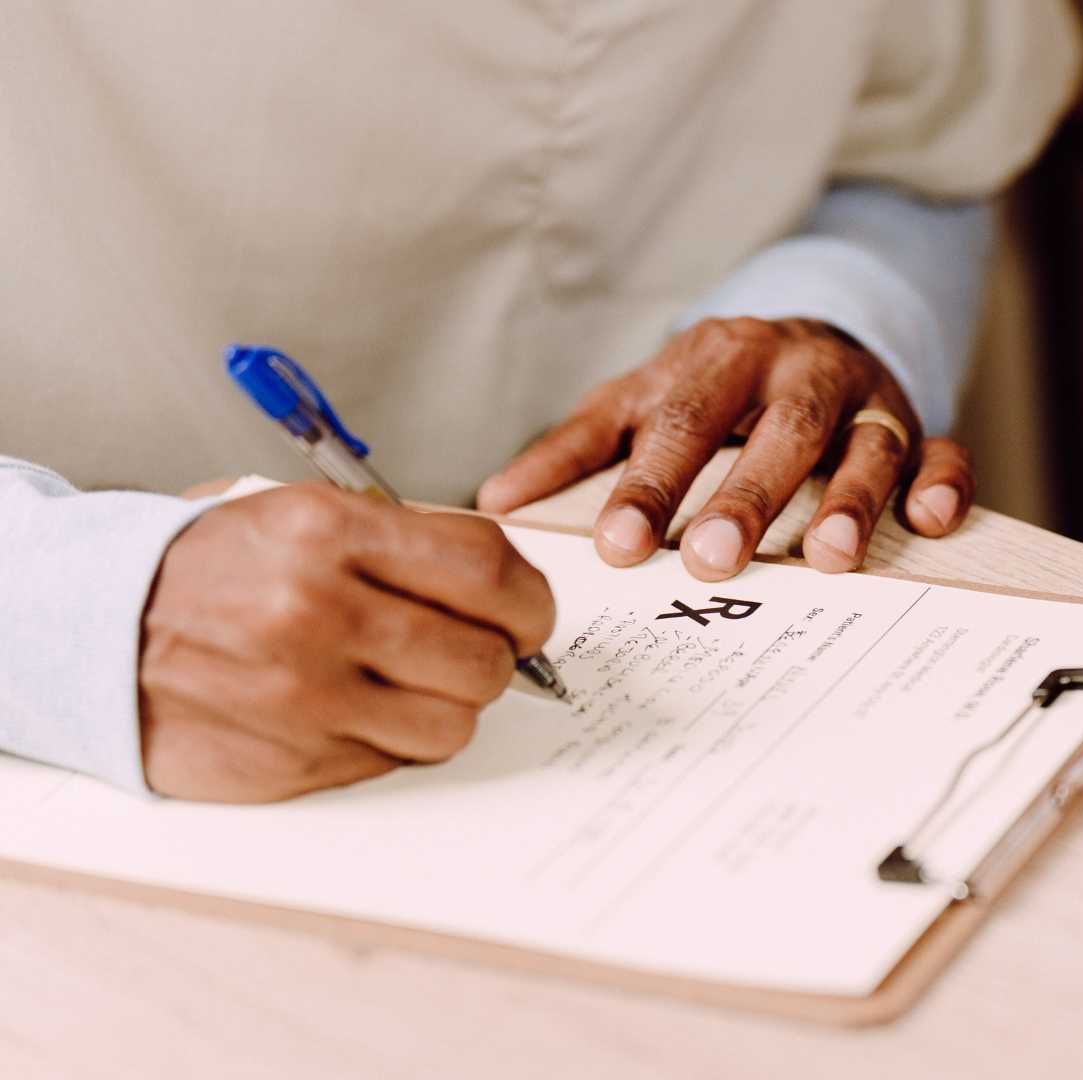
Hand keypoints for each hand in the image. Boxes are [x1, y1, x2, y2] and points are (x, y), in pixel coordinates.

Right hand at [139, 484, 556, 801]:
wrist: (94, 628)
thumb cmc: (216, 569)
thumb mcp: (303, 517)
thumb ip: (406, 545)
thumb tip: (510, 592)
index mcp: (328, 534)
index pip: (490, 571)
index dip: (530, 601)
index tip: (527, 613)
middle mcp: (316, 613)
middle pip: (484, 659)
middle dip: (496, 659)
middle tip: (472, 651)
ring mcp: (302, 696)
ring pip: (452, 725)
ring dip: (447, 708)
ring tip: (408, 682)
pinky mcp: (290, 761)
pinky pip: (394, 761)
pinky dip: (392, 740)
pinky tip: (355, 709)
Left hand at [477, 317, 974, 579]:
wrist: (806, 334)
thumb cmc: (712, 388)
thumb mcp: (639, 400)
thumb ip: (577, 448)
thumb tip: (495, 502)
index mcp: (715, 361)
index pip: (680, 424)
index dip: (650, 486)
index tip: (619, 546)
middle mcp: (795, 372)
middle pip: (774, 432)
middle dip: (745, 497)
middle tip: (710, 559)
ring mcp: (862, 398)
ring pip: (865, 443)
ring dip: (849, 499)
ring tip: (829, 560)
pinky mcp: (916, 424)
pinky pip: (944, 449)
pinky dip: (943, 482)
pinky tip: (931, 522)